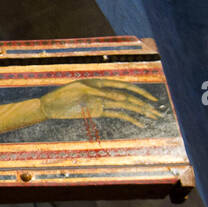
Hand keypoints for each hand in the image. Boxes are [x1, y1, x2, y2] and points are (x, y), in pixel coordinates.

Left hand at [39, 79, 160, 126]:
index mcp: (102, 82)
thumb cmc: (63, 95)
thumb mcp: (82, 91)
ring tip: (153, 117)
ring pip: (125, 107)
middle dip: (144, 105)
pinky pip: (116, 114)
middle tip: (158, 112)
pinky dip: (128, 118)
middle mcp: (105, 92)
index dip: (139, 92)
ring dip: (139, 112)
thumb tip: (123, 99)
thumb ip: (102, 94)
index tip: (151, 100)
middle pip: (129, 98)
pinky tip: (138, 123)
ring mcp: (103, 102)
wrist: (50, 106)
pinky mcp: (98, 111)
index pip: (125, 86)